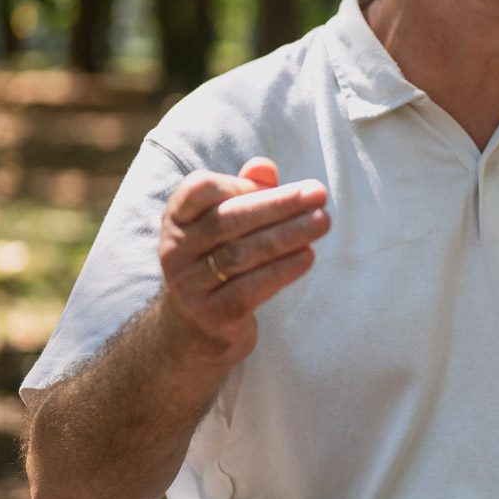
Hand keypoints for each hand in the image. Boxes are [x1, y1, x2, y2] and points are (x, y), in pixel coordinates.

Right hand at [156, 157, 330, 362]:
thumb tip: (264, 166)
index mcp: (178, 220)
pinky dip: (281, 271)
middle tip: (318, 194)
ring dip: (287, 235)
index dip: (237, 183)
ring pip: (241, 255)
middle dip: (278, 205)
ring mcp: (190, 286)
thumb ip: (245, 193)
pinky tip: (308, 256)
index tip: (275, 183)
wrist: (192, 332)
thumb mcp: (226, 227)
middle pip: (228, 220)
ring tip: (322, 221)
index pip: (198, 189)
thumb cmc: (218, 264)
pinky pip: (249, 290)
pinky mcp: (210, 316)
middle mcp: (176, 250)